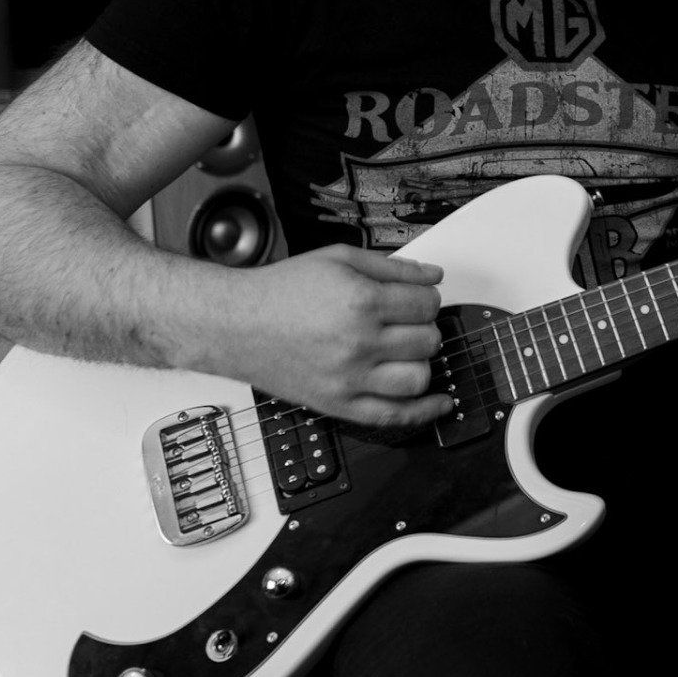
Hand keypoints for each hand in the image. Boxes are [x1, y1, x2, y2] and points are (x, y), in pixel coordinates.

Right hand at [203, 246, 453, 428]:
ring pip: (419, 377)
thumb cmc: (281, 291)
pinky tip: (441, 402)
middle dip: (424, 326)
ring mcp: (349, 378)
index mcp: (362, 303)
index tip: (417, 298)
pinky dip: (424, 411)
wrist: (236, 324)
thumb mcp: (339, 259)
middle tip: (406, 321)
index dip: (427, 297)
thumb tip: (433, 275)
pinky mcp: (339, 404)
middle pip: (428, 339)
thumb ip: (393, 267)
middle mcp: (358, 343)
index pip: (427, 304)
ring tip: (405, 350)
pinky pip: (394, 416)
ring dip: (421, 362)